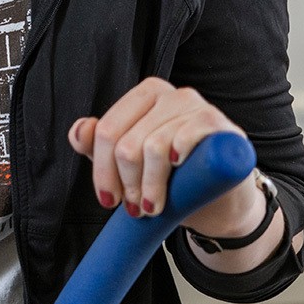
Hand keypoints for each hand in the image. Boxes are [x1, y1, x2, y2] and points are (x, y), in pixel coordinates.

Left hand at [65, 77, 261, 234]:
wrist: (223, 194)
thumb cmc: (177, 175)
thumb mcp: (133, 162)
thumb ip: (101, 146)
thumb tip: (79, 132)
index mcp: (144, 96)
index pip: (107, 131)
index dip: (102, 171)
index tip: (109, 199)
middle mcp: (170, 95)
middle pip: (126, 144)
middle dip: (127, 184)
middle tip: (135, 208)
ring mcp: (197, 107)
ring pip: (153, 147)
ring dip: (150, 187)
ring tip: (153, 206)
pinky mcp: (220, 125)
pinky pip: (187, 137)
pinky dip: (177, 157)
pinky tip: (177, 170)